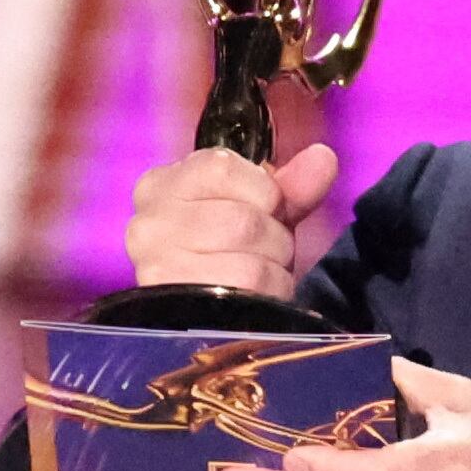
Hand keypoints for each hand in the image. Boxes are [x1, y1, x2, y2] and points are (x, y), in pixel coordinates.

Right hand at [124, 141, 340, 300]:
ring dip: (274, 268)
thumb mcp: (260, 208)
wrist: (200, 313)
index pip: (221, 168)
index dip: (262, 191)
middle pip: (242, 221)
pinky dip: (271, 292)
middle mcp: (147, 224)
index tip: (263, 207)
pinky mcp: (177, 307)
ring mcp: (157, 268)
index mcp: (161, 185)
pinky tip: (260, 295)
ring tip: (262, 272)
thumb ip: (291, 185)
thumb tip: (323, 158)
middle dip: (273, 237)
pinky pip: (248, 291)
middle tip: (266, 249)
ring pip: (248, 261)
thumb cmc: (230, 248)